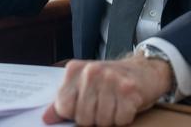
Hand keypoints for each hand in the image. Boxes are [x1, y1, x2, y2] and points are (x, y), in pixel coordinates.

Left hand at [42, 55, 172, 125]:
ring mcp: (111, 79)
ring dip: (110, 118)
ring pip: (102, 122)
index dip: (74, 113)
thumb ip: (64, 101)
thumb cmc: (110, 80)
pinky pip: (121, 120)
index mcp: (75, 69)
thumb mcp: (84, 85)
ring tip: (115, 102)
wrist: (144, 69)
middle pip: (83, 118)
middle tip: (103, 103)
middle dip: (94, 118)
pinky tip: (126, 103)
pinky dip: (124, 118)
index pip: (63, 107)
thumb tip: (46, 118)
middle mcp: (92, 71)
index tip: (84, 104)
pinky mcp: (130, 90)